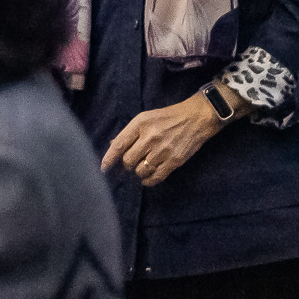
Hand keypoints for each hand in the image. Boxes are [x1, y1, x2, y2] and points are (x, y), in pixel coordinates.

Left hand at [100, 94, 225, 188]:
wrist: (196, 118)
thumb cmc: (168, 117)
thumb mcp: (146, 118)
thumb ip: (130, 132)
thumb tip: (113, 146)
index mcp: (140, 124)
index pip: (119, 144)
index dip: (108, 159)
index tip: (103, 169)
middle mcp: (150, 137)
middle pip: (128, 160)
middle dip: (126, 165)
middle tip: (130, 163)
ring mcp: (163, 150)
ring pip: (140, 171)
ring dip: (138, 172)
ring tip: (142, 167)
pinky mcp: (174, 161)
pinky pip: (155, 177)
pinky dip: (148, 181)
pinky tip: (147, 178)